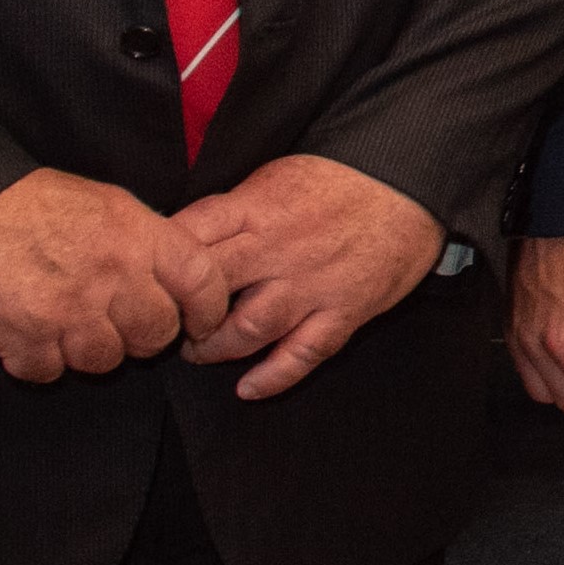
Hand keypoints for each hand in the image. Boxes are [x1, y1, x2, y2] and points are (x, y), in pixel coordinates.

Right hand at [0, 169, 230, 383]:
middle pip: (156, 334)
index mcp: (138, 234)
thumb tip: (169, 278)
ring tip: (62, 327)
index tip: (201, 325)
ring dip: (86, 351)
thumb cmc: (22, 200)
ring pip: (105, 360)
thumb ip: (141, 241)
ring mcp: (71, 310)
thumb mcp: (102, 202)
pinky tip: (23, 337)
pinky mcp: (26, 337)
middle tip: (115, 326)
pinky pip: (49, 372)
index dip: (209, 310)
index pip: (202, 282)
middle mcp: (114, 274)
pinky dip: (37, 361)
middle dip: (140, 337)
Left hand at [174, 157, 448, 398]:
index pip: (186, 238)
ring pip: (247, 330)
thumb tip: (187, 237)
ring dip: (215, 348)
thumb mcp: (275, 176)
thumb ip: (234, 211)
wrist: (413, 182)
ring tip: (202, 350)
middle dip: (180, 313)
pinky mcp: (344, 311)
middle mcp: (277, 250)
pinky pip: (302, 354)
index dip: (160, 263)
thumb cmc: (342, 178)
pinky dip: (273, 377)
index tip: (150, 277)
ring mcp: (311, 285)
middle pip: (207, 290)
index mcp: (256, 210)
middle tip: (169, 322)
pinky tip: (248, 388)